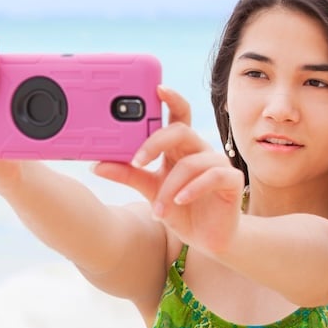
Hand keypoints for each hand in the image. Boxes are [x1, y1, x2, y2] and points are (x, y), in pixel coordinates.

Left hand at [93, 85, 245, 254]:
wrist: (207, 239)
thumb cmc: (180, 209)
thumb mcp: (149, 190)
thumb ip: (127, 175)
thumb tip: (96, 165)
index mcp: (180, 147)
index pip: (177, 115)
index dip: (171, 99)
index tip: (156, 88)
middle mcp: (199, 150)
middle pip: (181, 130)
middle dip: (156, 142)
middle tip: (137, 160)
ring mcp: (218, 163)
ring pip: (191, 162)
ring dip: (170, 186)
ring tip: (157, 207)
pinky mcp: (232, 180)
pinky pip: (212, 176)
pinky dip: (192, 189)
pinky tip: (180, 202)